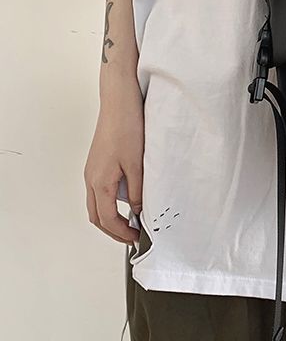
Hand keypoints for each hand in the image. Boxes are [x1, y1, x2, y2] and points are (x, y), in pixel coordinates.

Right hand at [84, 75, 143, 244]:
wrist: (119, 102)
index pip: (107, 219)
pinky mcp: (98, 162)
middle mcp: (91, 178)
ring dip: (111, 217)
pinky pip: (100, 190)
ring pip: (97, 204)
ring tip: (132, 221)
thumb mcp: (137, 163)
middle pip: (97, 216)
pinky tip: (128, 198)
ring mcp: (93, 170)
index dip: (122, 232)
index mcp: (99, 181)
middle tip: (132, 237)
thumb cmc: (127, 126)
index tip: (136, 239)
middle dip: (113, 230)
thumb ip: (138, 190)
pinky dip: (111, 202)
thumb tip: (139, 210)